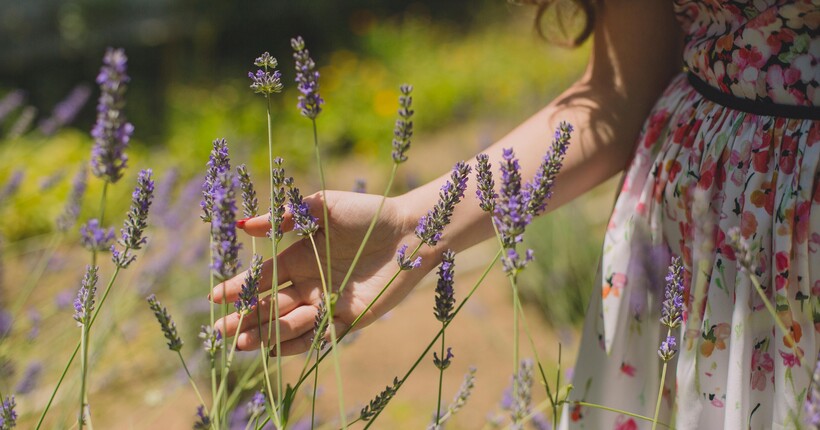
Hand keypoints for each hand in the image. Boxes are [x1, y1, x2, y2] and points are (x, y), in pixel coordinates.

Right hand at [210, 190, 435, 354]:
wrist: (410, 231)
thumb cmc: (367, 213)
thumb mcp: (322, 207)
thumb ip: (286, 217)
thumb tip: (243, 226)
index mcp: (300, 257)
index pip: (262, 278)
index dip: (238, 288)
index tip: (214, 298)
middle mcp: (310, 283)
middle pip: (270, 306)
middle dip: (244, 319)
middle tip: (219, 331)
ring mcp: (328, 302)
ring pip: (290, 324)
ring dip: (266, 334)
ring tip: (243, 342)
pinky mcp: (350, 319)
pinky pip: (320, 337)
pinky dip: (298, 343)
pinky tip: (276, 349)